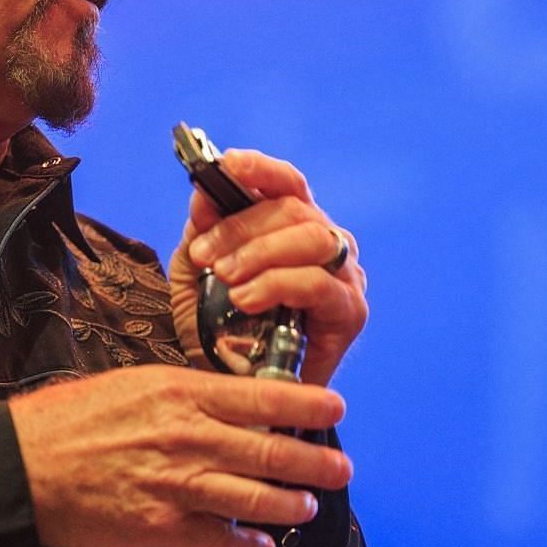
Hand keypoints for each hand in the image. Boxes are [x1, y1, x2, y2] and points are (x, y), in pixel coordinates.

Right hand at [8, 365, 351, 546]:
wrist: (20, 465)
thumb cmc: (66, 420)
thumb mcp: (130, 385)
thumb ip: (180, 395)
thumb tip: (222, 401)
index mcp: (179, 392)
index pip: (261, 394)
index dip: (306, 402)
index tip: (333, 406)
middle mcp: (187, 436)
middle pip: (270, 449)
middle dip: (315, 461)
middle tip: (340, 466)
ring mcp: (176, 483)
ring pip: (255, 498)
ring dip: (290, 506)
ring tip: (306, 507)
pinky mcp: (160, 525)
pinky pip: (220, 538)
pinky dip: (248, 546)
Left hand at [168, 149, 367, 388]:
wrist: (228, 381)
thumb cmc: (217, 322)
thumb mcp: (197, 271)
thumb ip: (202, 230)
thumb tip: (202, 190)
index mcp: (293, 225)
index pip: (287, 182)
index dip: (261, 169)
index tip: (227, 164)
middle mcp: (326, 242)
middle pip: (296, 209)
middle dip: (243, 227)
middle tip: (206, 257)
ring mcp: (344, 276)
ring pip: (312, 239)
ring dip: (260, 254)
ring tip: (225, 279)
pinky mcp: (350, 313)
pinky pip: (319, 286)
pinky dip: (279, 285)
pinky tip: (246, 298)